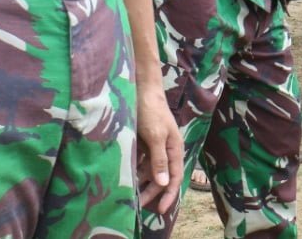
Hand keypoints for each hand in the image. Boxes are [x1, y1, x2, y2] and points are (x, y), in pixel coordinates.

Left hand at [135, 80, 182, 212]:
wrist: (142, 90)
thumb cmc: (151, 112)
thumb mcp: (156, 136)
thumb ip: (159, 160)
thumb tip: (163, 183)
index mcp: (174, 149)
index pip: (175, 177)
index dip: (169, 194)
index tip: (161, 210)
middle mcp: (167, 150)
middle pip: (162, 177)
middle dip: (151, 192)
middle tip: (137, 206)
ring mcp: (155, 146)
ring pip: (150, 171)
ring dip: (142, 183)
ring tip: (128, 194)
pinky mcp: (144, 143)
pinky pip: (141, 162)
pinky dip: (135, 171)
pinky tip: (126, 177)